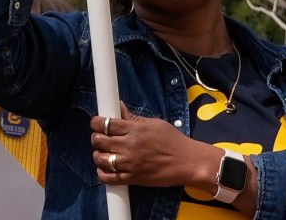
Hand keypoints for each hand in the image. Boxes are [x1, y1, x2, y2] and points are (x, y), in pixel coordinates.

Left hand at [92, 112, 221, 189]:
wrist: (189, 163)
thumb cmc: (174, 141)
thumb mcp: (155, 123)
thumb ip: (133, 118)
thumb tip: (118, 107)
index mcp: (134, 130)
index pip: (104, 123)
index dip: (96, 122)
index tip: (97, 123)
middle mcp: (130, 146)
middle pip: (99, 140)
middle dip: (96, 138)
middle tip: (101, 138)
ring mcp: (131, 164)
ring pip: (100, 159)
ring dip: (98, 155)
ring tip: (103, 153)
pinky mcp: (134, 179)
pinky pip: (109, 178)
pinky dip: (102, 174)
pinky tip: (105, 169)